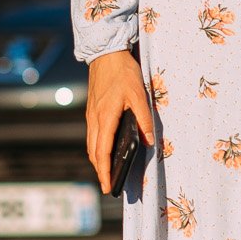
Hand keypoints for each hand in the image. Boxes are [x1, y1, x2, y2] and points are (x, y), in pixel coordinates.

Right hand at [84, 47, 155, 193]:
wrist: (106, 53)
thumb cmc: (123, 72)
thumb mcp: (139, 94)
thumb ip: (144, 118)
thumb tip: (149, 141)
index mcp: (105, 117)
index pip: (102, 151)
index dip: (104, 171)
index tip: (107, 186)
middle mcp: (94, 119)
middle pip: (94, 151)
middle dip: (99, 170)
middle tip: (108, 185)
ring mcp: (91, 114)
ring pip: (91, 144)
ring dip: (97, 159)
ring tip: (107, 171)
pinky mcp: (92, 110)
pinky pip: (92, 135)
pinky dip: (96, 147)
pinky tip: (105, 149)